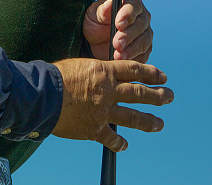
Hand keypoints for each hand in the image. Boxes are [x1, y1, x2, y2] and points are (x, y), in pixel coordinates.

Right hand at [51, 58, 172, 151]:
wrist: (42, 96)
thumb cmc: (54, 77)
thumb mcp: (77, 65)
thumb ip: (92, 70)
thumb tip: (100, 73)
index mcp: (103, 72)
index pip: (133, 70)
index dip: (150, 73)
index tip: (162, 76)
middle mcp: (108, 91)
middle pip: (139, 93)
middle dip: (157, 95)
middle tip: (169, 97)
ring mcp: (103, 111)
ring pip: (133, 117)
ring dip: (149, 121)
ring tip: (159, 124)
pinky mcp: (94, 129)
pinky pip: (111, 138)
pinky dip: (118, 143)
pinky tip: (124, 145)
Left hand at [83, 0, 152, 61]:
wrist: (94, 41)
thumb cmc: (94, 22)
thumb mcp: (93, 14)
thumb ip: (101, 10)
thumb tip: (108, 4)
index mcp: (130, 3)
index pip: (134, 5)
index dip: (127, 14)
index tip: (118, 24)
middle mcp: (141, 17)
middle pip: (141, 25)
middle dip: (128, 35)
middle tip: (116, 43)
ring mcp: (145, 34)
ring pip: (144, 41)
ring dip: (132, 50)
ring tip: (118, 55)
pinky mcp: (144, 49)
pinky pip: (144, 55)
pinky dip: (134, 59)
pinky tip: (123, 61)